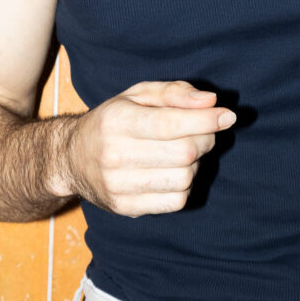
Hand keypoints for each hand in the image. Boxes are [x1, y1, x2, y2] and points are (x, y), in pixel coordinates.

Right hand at [66, 80, 235, 216]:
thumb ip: (175, 92)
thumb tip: (211, 101)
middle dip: (206, 139)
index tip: (228, 116)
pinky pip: (175, 201)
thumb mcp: (138, 94)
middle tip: (205, 131)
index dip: (206, 120)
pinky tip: (175, 171)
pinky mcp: (125, 208)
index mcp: (117, 120)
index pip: (171, 123)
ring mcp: (118, 186)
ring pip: (184, 178)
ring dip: (197, 163)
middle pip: (184, 153)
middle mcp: (115, 155)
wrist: (71, 157)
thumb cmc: (114, 119)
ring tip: (185, 151)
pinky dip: (186, 185)